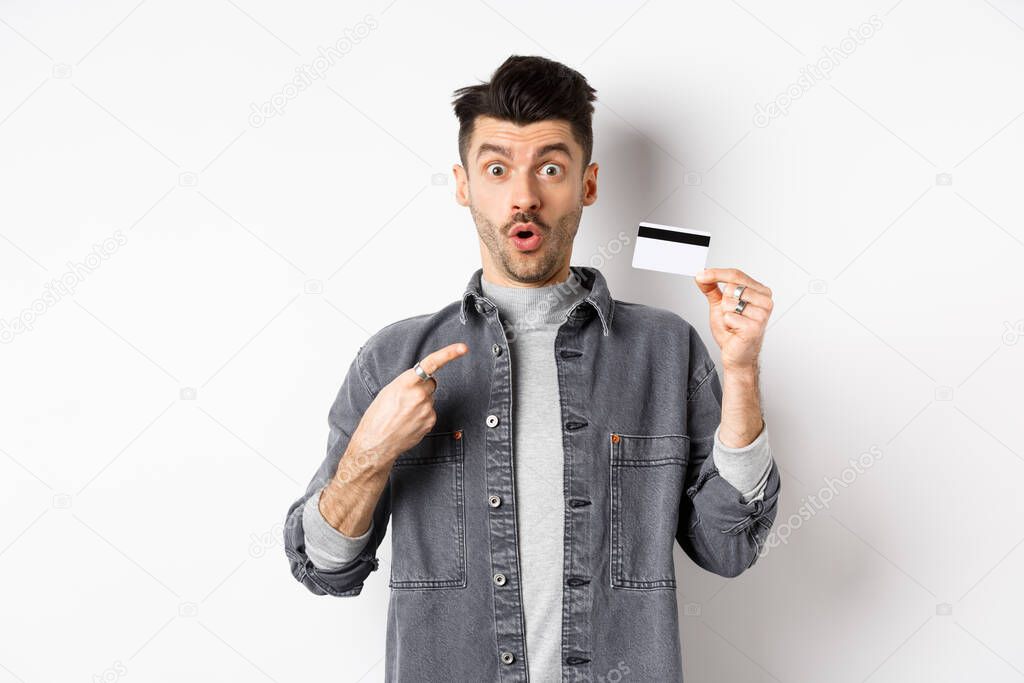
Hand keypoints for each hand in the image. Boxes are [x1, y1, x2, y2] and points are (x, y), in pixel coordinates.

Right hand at [349, 342, 468, 467]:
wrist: (375, 443)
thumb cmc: (377, 417)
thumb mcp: (388, 391)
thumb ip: (407, 382)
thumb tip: (422, 381)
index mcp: (406, 383)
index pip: (431, 364)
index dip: (449, 354)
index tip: (462, 348)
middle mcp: (419, 395)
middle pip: (430, 383)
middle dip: (422, 388)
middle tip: (405, 399)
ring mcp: (427, 409)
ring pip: (430, 399)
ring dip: (420, 403)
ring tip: (404, 413)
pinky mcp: (431, 421)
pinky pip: (430, 412)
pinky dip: (422, 415)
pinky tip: (409, 421)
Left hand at [694, 268, 772, 370]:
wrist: (737, 354)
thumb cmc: (732, 331)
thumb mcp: (720, 305)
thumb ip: (711, 288)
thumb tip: (701, 274)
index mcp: (760, 291)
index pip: (736, 274)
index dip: (716, 273)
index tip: (700, 275)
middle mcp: (765, 300)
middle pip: (731, 287)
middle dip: (723, 302)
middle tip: (731, 315)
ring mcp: (762, 314)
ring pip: (729, 302)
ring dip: (725, 314)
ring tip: (734, 324)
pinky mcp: (755, 327)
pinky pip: (729, 317)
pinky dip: (727, 324)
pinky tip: (735, 331)